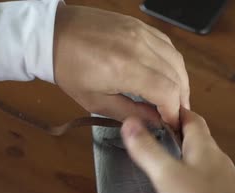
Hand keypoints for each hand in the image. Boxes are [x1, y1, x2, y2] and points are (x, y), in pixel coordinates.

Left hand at [53, 5, 189, 128]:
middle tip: (175, 114)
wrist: (54, 34)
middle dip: (180, 99)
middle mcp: (138, 48)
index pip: (167, 92)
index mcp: (125, 69)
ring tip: (175, 97)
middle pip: (176, 76)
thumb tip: (154, 121)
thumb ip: (129, 112)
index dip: (174, 112)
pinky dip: (172, 63)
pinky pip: (167, 45)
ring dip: (180, 81)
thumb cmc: (69, 69)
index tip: (171, 124)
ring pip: (176, 60)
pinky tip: (167, 75)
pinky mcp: (139, 26)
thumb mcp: (96, 101)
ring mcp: (141, 33)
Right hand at [121, 110, 234, 192]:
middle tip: (157, 137)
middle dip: (178, 136)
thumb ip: (147, 149)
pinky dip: (191, 184)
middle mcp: (217, 157)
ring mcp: (223, 178)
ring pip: (201, 162)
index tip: (158, 110)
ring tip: (164, 166)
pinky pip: (204, 185)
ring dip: (185, 160)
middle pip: (197, 139)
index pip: (191, 118)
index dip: (176, 111)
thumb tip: (129, 122)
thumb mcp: (166, 173)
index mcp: (203, 145)